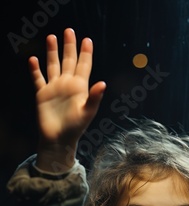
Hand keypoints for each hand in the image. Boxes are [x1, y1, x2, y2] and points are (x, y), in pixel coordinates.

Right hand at [29, 28, 105, 169]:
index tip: (87, 40)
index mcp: (79, 87)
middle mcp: (67, 85)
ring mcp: (54, 88)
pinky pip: (38, 79)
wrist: (59, 140)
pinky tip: (33, 59)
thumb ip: (94, 97)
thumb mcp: (87, 112)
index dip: (85, 53)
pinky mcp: (42, 94)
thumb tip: (103, 83)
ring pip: (53, 66)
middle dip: (69, 46)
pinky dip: (35, 70)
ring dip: (52, 52)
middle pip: (68, 61)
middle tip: (69, 30)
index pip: (84, 66)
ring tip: (52, 37)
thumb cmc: (75, 128)